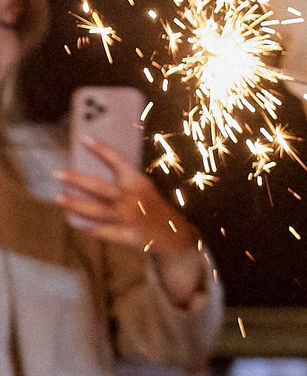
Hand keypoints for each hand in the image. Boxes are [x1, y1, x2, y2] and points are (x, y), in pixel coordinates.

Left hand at [58, 139, 207, 299]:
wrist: (179, 236)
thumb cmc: (158, 209)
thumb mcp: (147, 191)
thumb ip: (126, 184)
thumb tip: (95, 176)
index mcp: (140, 183)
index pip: (119, 161)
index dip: (102, 149)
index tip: (84, 139)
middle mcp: (133, 198)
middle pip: (99, 187)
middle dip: (76, 180)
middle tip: (57, 173)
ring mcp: (131, 218)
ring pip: (97, 210)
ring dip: (75, 204)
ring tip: (58, 197)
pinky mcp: (130, 236)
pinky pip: (105, 232)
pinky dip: (90, 229)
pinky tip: (77, 225)